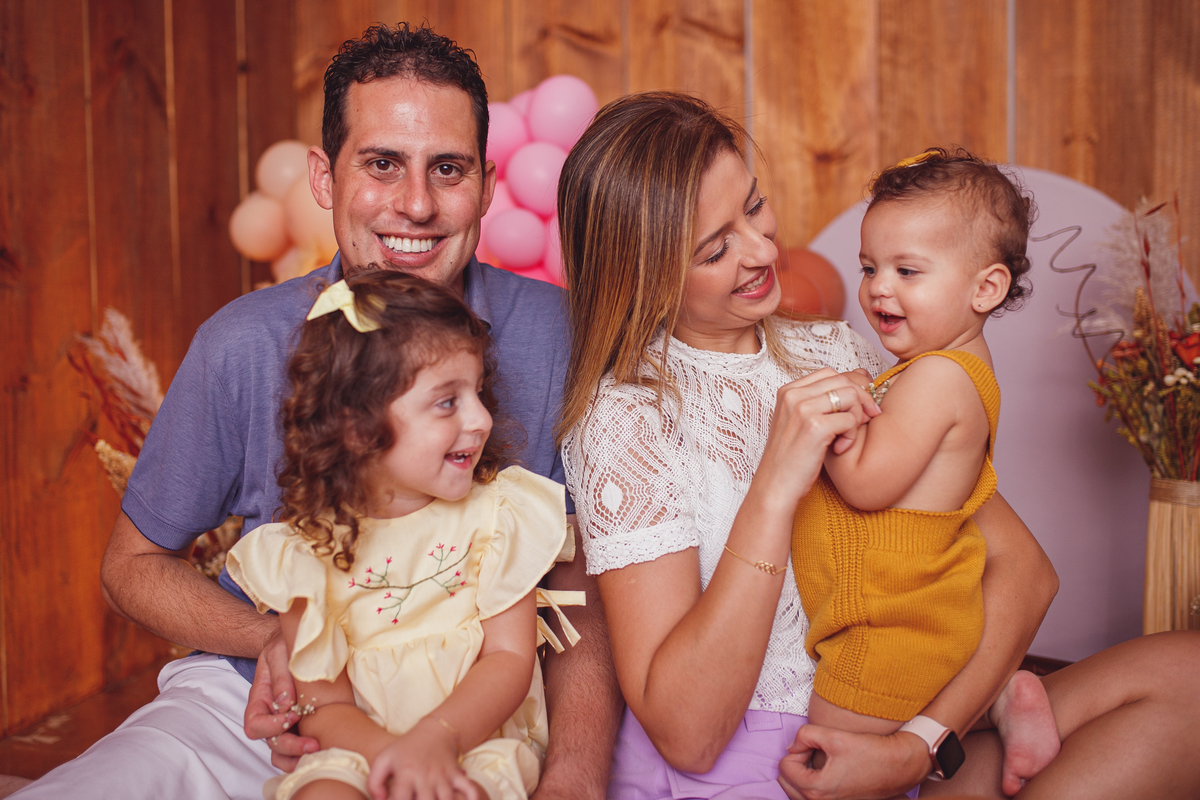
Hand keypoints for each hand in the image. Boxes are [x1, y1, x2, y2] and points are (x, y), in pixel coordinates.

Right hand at [243, 632, 318, 770]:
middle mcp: (269, 716)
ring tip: (319, 754)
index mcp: (259, 700)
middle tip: (314, 745)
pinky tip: (324, 751)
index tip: (295, 715)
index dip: (273, 726)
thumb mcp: (280, 653)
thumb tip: (284, 704)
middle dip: (292, 747)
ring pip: (281, 753)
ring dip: (298, 758)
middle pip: (271, 743)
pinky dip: (306, 755)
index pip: (255, 725)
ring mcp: (284, 723)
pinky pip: (297, 749)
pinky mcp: (301, 725)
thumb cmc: (285, 645)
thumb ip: (280, 677)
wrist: (297, 642)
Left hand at [367, 717, 478, 799]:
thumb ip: (374, 782)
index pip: (399, 799)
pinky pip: (469, 789)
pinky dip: (471, 799)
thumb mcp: (383, 759)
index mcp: (406, 773)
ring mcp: (443, 776)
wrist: (434, 731)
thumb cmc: (405, 749)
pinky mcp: (457, 775)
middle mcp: (425, 776)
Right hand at [758, 368, 879, 506]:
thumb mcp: (801, 423)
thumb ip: (822, 402)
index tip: (861, 407)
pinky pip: (850, 419)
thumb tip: (861, 377)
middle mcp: (793, 395)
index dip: (852, 387)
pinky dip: (851, 436)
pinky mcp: (815, 426)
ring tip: (845, 439)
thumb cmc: (792, 459)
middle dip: (862, 400)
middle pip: (843, 381)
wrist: (776, 487)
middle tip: (867, 419)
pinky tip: (840, 449)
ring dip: (856, 419)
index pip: (830, 373)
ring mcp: (803, 409)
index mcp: (788, 391)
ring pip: (850, 397)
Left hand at [777, 723, 927, 799]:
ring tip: (820, 759)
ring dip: (802, 773)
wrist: (898, 766)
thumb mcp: (834, 736)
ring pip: (797, 791)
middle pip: (786, 782)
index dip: (798, 749)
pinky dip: (811, 782)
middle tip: (814, 751)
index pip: (785, 767)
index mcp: (817, 789)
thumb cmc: (870, 752)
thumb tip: (792, 746)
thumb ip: (805, 735)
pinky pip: (811, 795)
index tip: (815, 744)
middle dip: (796, 763)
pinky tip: (826, 769)